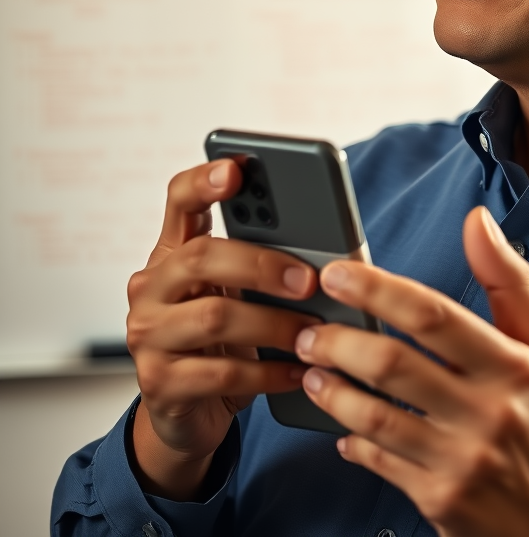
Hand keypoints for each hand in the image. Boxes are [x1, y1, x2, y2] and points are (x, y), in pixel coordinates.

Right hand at [126, 160, 318, 499]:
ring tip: (315, 332)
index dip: (205, 181)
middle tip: (309, 280)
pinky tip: (299, 371)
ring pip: (215, 316)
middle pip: (202, 257)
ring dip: (275, 324)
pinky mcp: (157, 384)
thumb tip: (326, 254)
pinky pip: (222, 372)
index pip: (179, 200)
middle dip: (262, 264)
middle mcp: (151, 287)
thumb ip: (263, 265)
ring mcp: (148, 335)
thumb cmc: (224, 340)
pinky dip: (270, 371)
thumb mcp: (239, 294)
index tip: (237, 170)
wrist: (187, 412)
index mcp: (174, 252)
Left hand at [295, 206, 528, 536]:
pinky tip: (340, 423)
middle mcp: (486, 413)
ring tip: (313, 367)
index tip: (341, 274)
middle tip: (311, 326)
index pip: (435, 316)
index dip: (380, 290)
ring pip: (375, 416)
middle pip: (393, 364)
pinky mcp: (438, 498)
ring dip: (332, 388)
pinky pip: (379, 461)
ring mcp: (459, 460)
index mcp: (513, 367)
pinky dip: (350, 438)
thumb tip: (478, 221)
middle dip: (339, 339)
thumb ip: (510, 282)